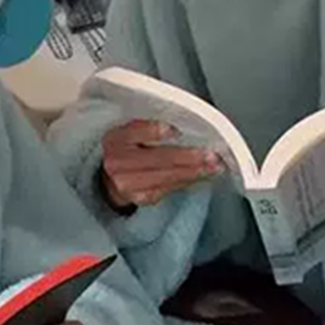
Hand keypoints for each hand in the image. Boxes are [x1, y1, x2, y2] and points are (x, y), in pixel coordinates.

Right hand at [100, 121, 221, 209]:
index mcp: (116, 139)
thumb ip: (148, 126)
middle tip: (210, 155)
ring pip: (167, 177)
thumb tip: (179, 126)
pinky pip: (170, 188)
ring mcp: (128, 184)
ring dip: (195, 172)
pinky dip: (189, 180)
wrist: (110, 180)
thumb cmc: (127, 150)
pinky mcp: (141, 198)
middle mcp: (118, 163)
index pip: (136, 132)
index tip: (176, 131)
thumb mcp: (130, 131)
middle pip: (157, 159)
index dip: (155, 131)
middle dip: (188, 157)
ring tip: (214, 166)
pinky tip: (202, 175)